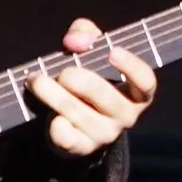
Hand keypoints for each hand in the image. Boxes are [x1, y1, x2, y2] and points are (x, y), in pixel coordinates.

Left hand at [29, 18, 157, 157]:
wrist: (75, 123)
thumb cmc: (88, 79)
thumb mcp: (90, 51)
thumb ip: (85, 35)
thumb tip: (74, 40)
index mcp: (136, 92)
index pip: (146, 82)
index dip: (131, 67)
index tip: (113, 51)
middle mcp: (126, 115)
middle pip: (104, 96)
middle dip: (77, 79)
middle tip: (61, 72)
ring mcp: (105, 133)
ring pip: (77, 113)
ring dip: (52, 94)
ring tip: (35, 81)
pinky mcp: (83, 147)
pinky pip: (66, 136)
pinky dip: (55, 124)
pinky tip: (51, 115)